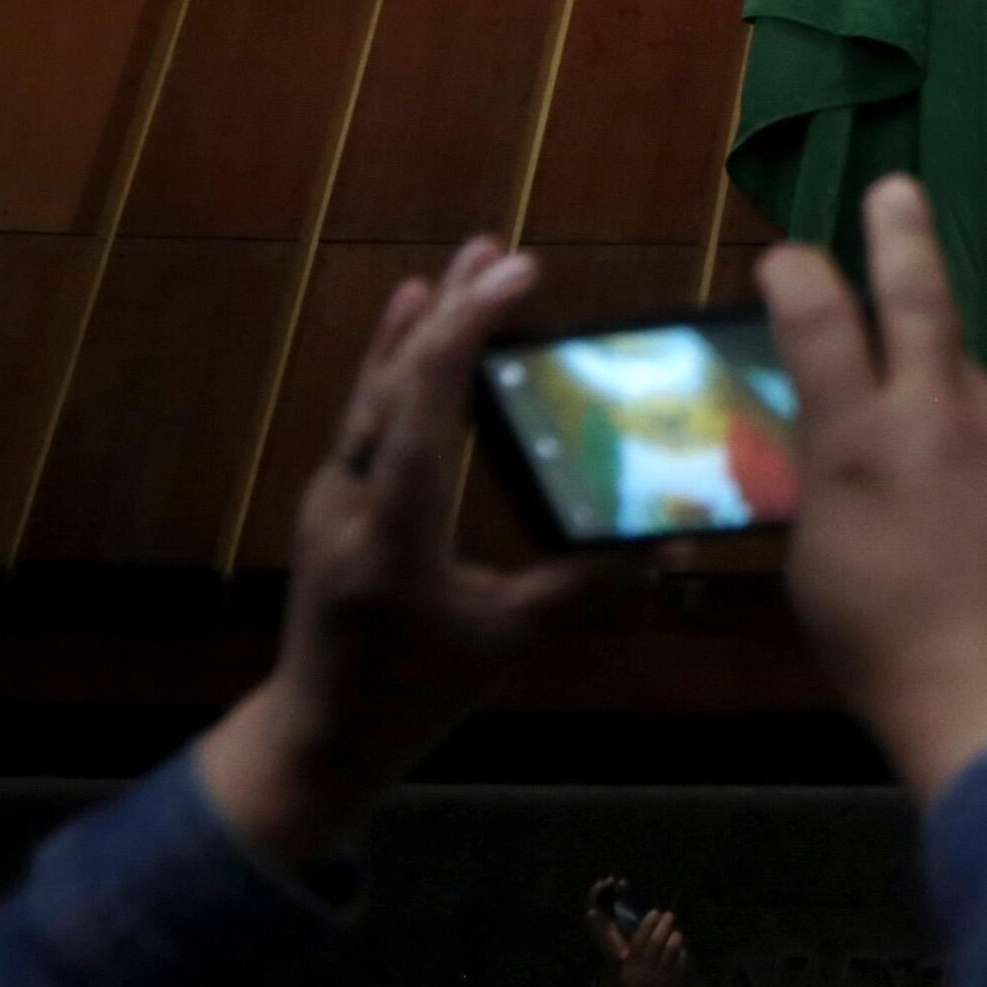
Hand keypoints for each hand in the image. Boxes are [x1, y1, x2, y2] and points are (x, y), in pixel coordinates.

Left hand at [200, 238, 626, 870]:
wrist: (314, 737)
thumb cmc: (413, 697)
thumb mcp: (505, 640)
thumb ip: (583, 584)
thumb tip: (672, 541)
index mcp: (393, 526)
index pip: (425, 401)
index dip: (468, 328)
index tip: (519, 275)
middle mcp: (350, 495)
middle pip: (393, 379)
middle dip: (449, 308)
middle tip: (500, 248)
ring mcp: (330, 495)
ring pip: (371, 391)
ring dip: (419, 325)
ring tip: (461, 264)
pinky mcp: (330, 502)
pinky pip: (363, 416)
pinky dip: (394, 365)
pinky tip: (409, 328)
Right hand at [592, 892, 690, 986]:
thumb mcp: (619, 983)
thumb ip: (624, 964)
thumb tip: (628, 944)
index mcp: (630, 969)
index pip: (639, 941)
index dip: (647, 924)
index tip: (654, 912)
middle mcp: (646, 970)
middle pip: (657, 941)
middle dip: (664, 925)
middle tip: (669, 915)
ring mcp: (663, 977)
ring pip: (671, 950)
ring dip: (675, 937)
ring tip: (676, 931)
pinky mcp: (675, 984)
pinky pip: (681, 963)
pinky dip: (682, 953)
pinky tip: (681, 949)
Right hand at [759, 179, 986, 799]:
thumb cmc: (884, 653)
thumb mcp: (812, 568)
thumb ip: (821, 487)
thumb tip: (836, 450)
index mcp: (861, 442)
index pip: (820, 322)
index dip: (799, 275)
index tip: (787, 254)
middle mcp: (941, 418)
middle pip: (923, 298)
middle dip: (902, 235)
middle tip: (896, 189)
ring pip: (967, 384)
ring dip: (939, 399)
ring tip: (923, 476)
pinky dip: (983, 459)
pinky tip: (975, 523)